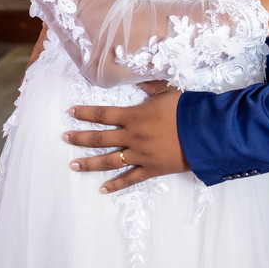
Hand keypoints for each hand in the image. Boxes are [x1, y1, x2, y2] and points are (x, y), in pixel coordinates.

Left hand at [64, 81, 186, 192]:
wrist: (203, 132)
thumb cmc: (185, 109)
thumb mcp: (166, 91)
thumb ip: (148, 86)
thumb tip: (136, 78)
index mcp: (133, 116)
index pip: (102, 114)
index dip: (85, 113)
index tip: (70, 112)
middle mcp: (132, 136)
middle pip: (100, 138)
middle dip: (80, 138)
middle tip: (64, 138)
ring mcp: (139, 155)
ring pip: (108, 161)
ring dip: (89, 163)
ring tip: (73, 165)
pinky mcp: (150, 169)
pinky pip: (129, 179)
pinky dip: (115, 185)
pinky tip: (102, 189)